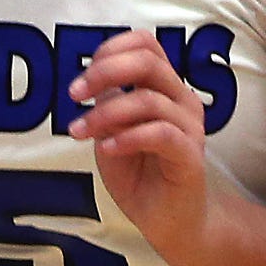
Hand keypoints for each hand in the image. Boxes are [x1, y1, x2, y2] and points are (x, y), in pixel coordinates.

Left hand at [67, 30, 209, 247]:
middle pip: (147, 61)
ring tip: (80, 132)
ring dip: (105, 113)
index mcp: (164, 88)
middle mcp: (181, 100)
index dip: (109, 50)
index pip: (145, 44)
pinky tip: (107, 149)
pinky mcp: (191, 155)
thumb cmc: (140, 175)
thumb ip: (106, 105)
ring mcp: (190, 127)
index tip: (81, 79)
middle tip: (74, 94)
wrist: (167, 221)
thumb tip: (91, 82)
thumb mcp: (111, 133)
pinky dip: (127, 137)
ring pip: (147, 99)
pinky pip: (160, 134)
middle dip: (104, 72)